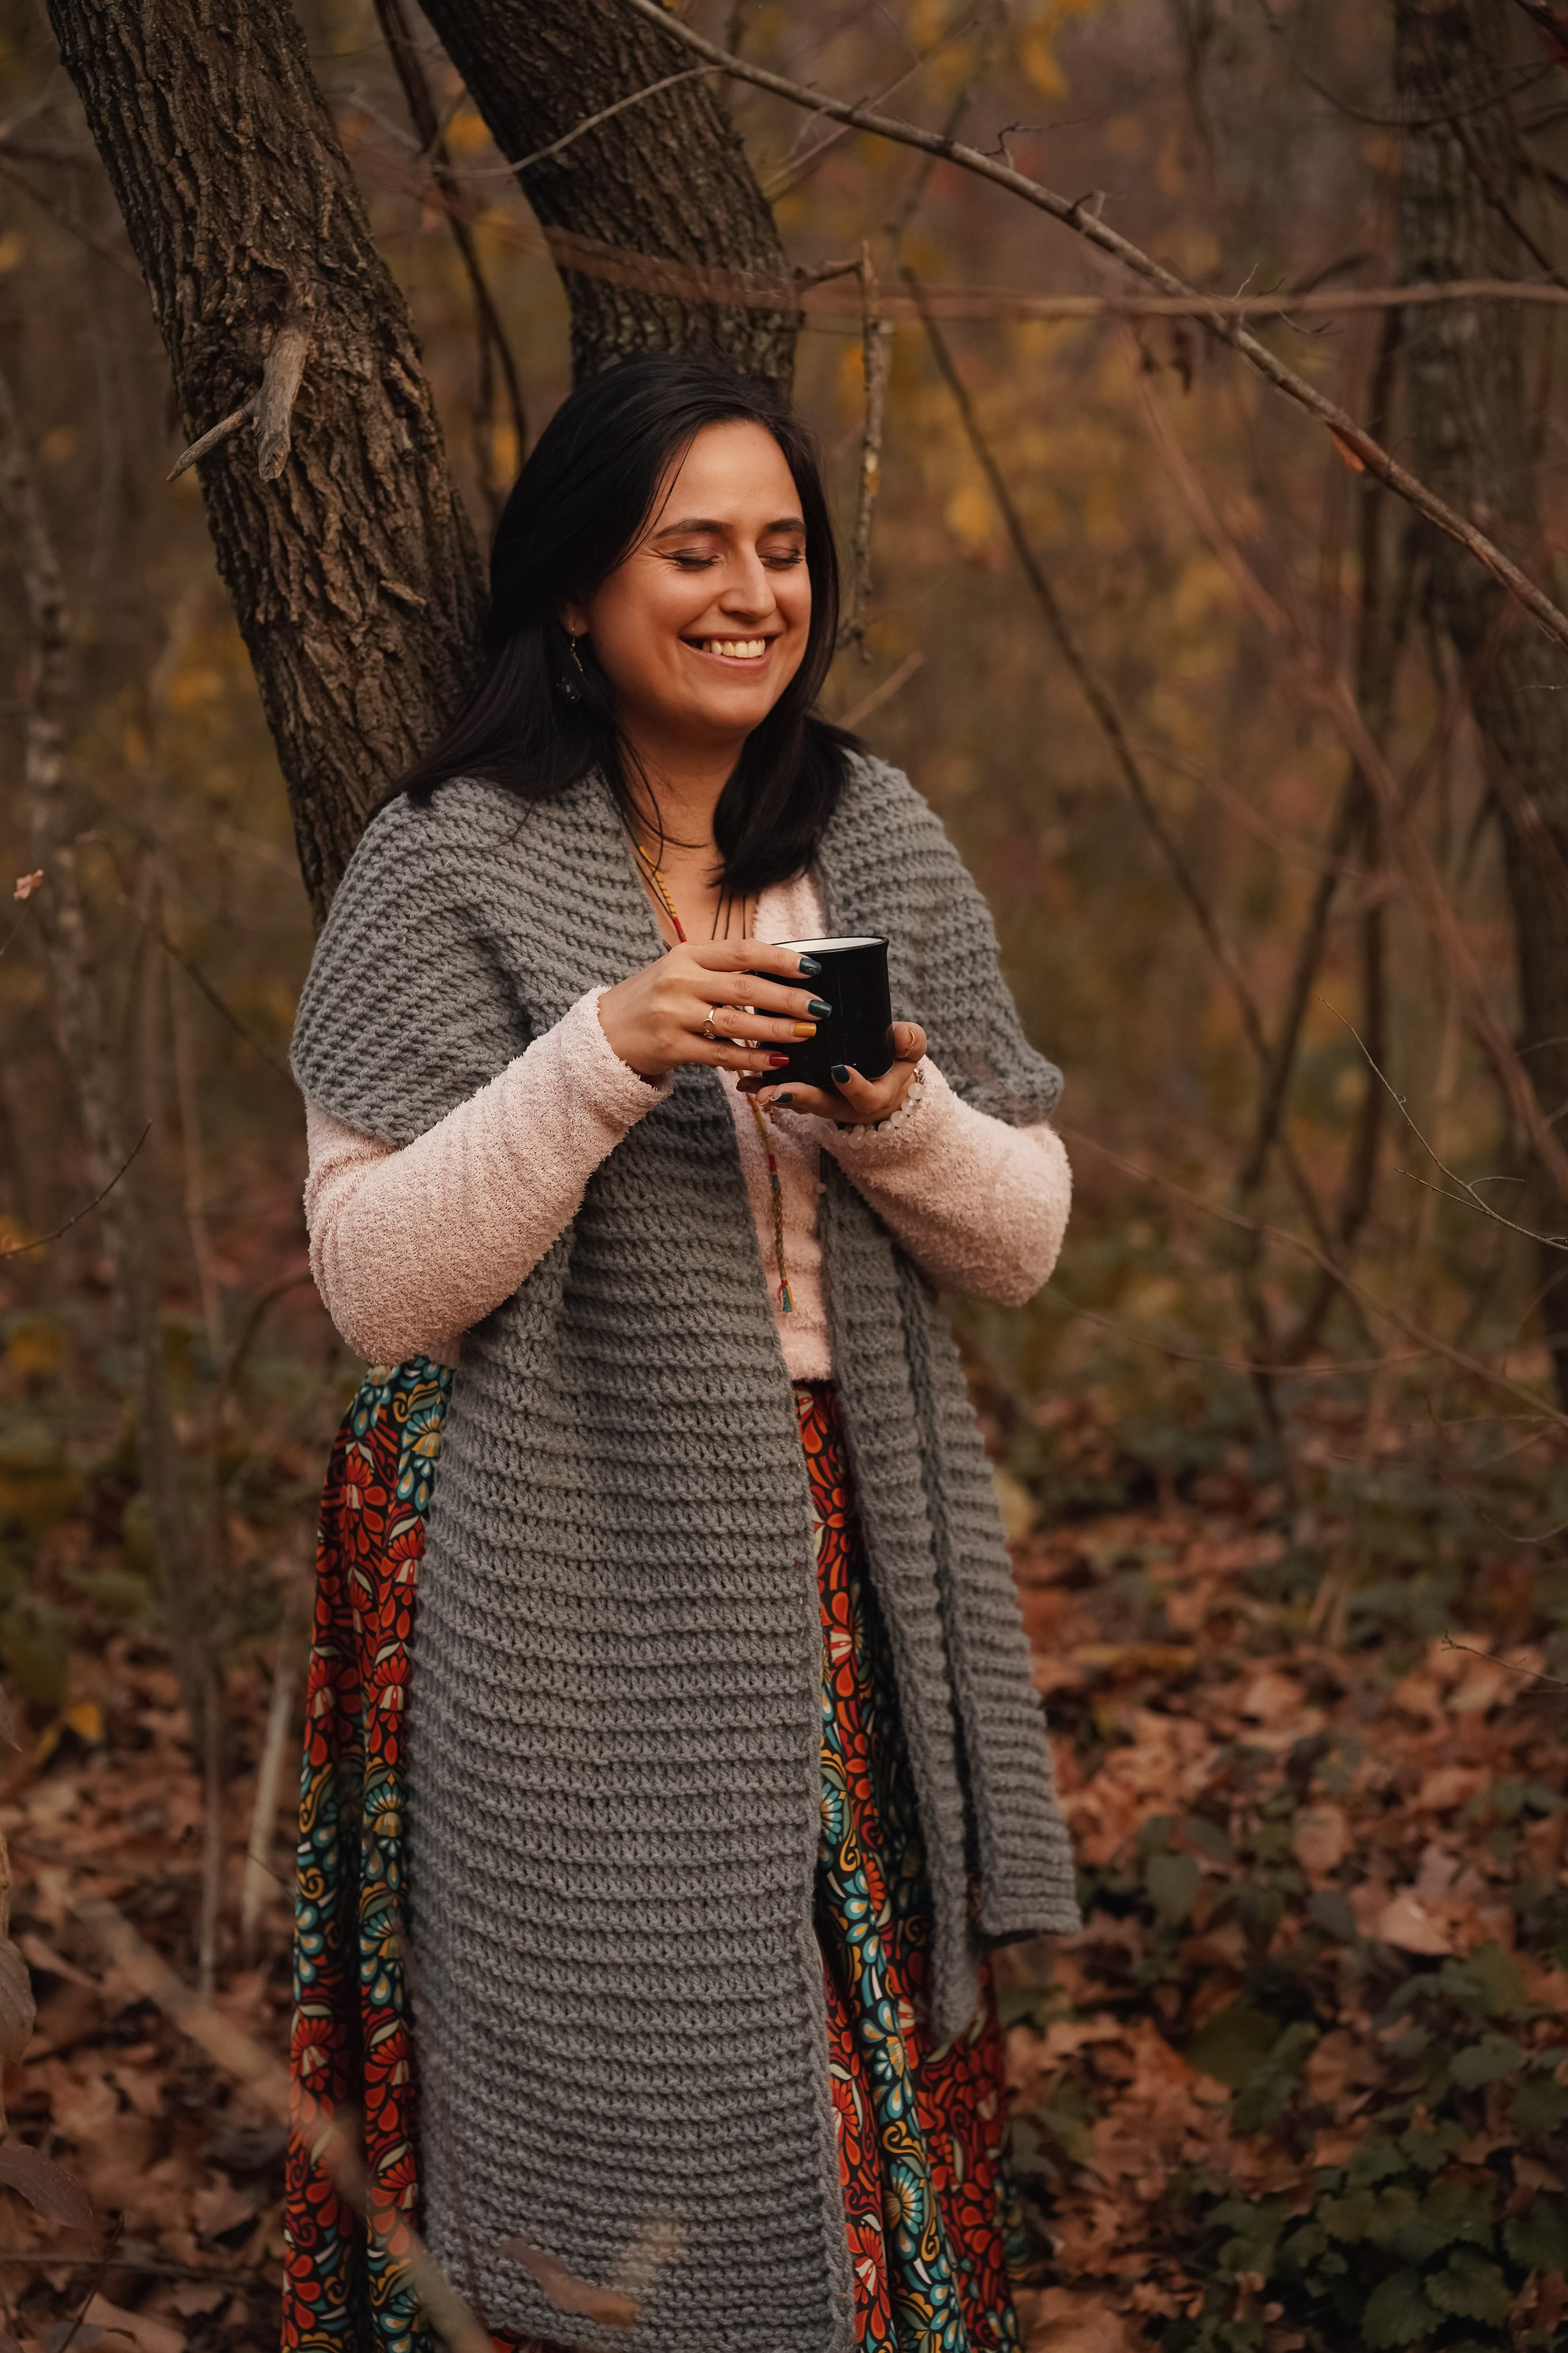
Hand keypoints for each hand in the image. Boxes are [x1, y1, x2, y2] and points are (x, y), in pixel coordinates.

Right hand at [596, 939, 829, 1080]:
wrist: (606, 1032)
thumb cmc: (654, 999)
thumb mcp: (682, 971)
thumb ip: (722, 969)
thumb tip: (779, 972)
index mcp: (688, 954)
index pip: (743, 951)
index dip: (781, 959)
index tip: (813, 968)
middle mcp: (681, 981)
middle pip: (746, 988)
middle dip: (789, 999)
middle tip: (820, 1008)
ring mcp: (675, 1014)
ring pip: (738, 1023)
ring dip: (778, 1030)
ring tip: (807, 1034)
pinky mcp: (673, 1047)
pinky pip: (722, 1054)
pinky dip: (753, 1059)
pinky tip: (777, 1061)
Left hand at [740, 1020, 927, 1125]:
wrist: (882, 1081)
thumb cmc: (895, 1062)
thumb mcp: (910, 1052)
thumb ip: (910, 1043)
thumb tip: (902, 1034)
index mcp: (872, 1096)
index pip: (864, 1095)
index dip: (853, 1086)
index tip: (840, 1071)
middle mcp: (843, 1104)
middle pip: (820, 1103)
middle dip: (798, 1096)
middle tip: (776, 1091)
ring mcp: (822, 1099)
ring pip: (796, 1100)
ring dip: (773, 1093)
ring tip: (752, 1088)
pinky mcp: (805, 1091)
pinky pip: (783, 1091)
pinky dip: (764, 1086)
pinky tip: (744, 1081)